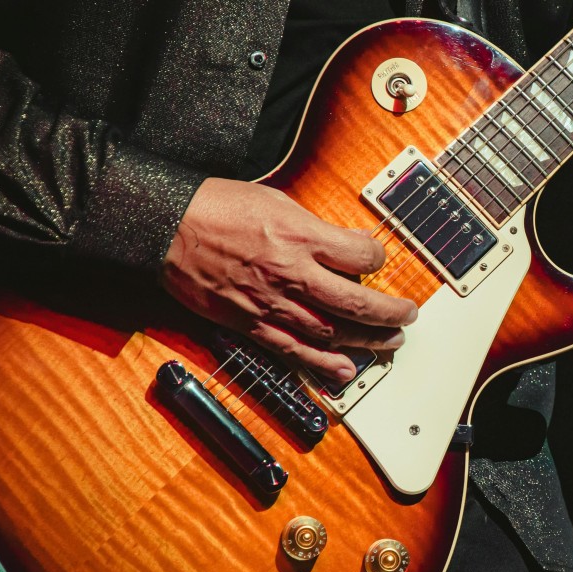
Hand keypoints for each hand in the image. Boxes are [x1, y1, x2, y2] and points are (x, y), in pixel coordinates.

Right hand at [162, 177, 416, 382]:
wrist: (165, 226)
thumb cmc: (217, 208)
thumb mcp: (278, 201)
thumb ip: (320, 226)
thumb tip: (355, 242)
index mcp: (301, 237)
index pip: (361, 257)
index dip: (379, 260)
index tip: (379, 261)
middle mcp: (291, 274)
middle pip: (356, 302)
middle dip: (389, 313)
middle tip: (407, 316)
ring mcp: (271, 303)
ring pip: (332, 331)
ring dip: (367, 340)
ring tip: (389, 343)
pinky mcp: (250, 324)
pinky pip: (293, 350)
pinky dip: (323, 363)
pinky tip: (345, 370)